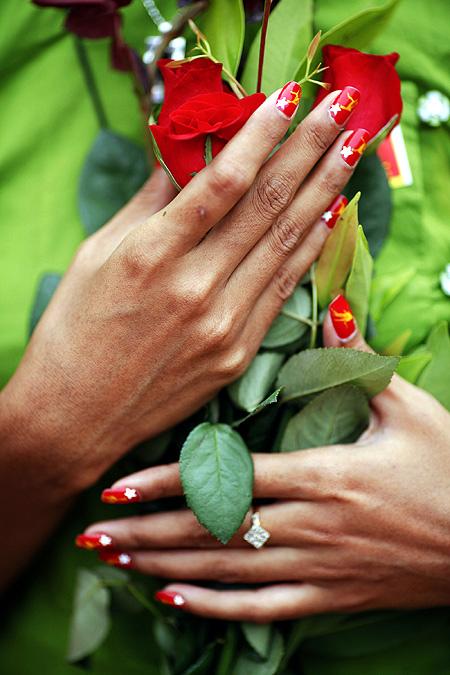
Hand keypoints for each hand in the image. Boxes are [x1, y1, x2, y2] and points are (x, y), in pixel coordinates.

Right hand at [3, 84, 362, 491]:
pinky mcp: (237, 354)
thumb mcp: (97, 254)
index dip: (262, 134)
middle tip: (343, 109)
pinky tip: (330, 214)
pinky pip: (283, 289)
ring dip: (324, 191)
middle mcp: (194, 288)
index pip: (222, 181)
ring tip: (351, 151)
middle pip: (266, 205)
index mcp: (151, 254)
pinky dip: (310, 248)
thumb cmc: (75, 332)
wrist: (76, 416)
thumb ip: (148, 202)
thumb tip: (183, 154)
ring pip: (285, 243)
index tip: (291, 96)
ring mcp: (222, 325)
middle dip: (310, 149)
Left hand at [81, 302, 449, 621]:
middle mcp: (311, 524)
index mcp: (325, 473)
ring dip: (165, 566)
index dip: (170, 482)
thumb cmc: (447, 468)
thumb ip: (360, 363)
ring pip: (226, 571)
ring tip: (115, 562)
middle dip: (147, 530)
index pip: (230, 478)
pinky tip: (171, 600)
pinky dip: (214, 608)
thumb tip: (331, 312)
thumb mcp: (407, 410)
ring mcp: (318, 567)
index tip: (119, 485)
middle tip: (92, 532)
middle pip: (213, 529)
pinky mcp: (330, 596)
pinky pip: (262, 610)